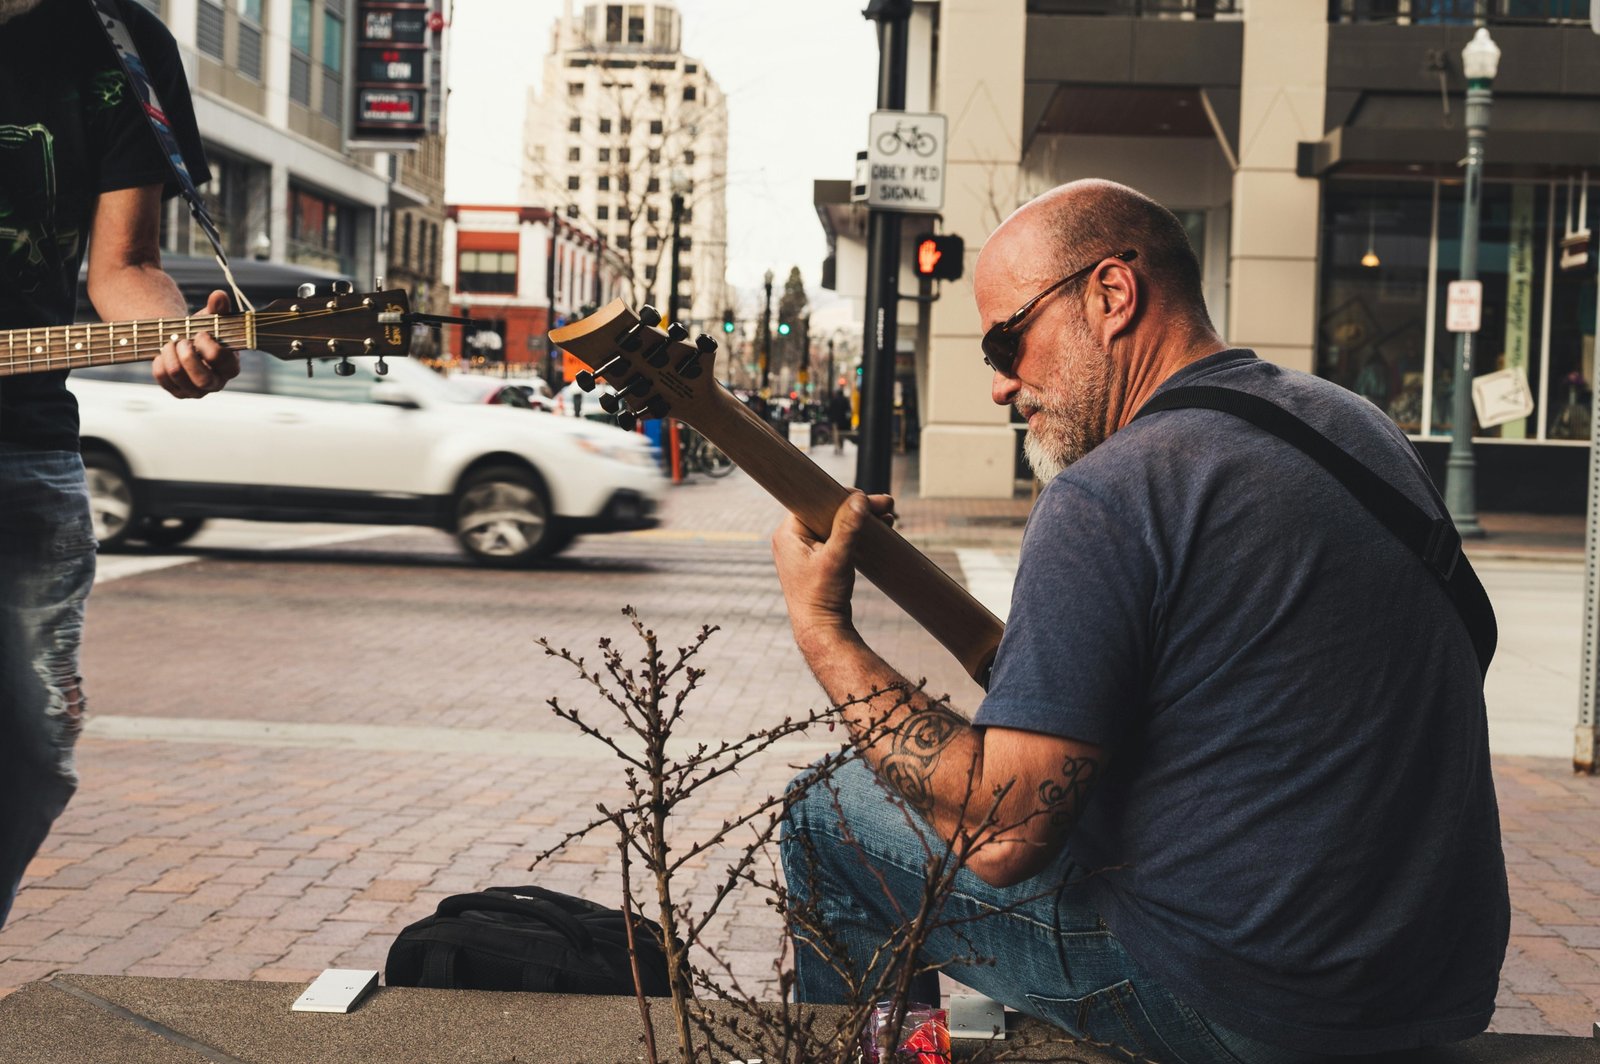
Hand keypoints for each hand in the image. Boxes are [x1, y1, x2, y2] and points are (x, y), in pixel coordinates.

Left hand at [152, 290, 239, 397]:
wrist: (186, 341)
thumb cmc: (204, 330)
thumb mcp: (212, 318)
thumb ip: (219, 307)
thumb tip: (219, 296)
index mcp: (231, 367)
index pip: (222, 361)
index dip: (207, 345)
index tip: (201, 333)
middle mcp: (216, 383)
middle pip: (202, 379)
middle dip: (186, 356)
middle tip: (182, 340)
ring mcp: (196, 391)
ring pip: (178, 377)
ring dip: (170, 353)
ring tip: (171, 342)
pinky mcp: (178, 392)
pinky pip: (163, 379)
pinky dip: (159, 361)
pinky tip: (164, 353)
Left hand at [771, 490, 894, 642]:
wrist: (822, 630)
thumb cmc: (822, 596)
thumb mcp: (837, 558)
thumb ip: (848, 527)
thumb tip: (860, 499)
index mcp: (788, 533)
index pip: (813, 501)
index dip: (839, 495)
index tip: (864, 496)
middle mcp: (794, 539)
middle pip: (828, 511)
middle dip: (857, 507)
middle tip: (885, 505)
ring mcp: (806, 550)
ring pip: (836, 523)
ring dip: (860, 519)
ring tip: (888, 517)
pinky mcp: (819, 560)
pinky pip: (839, 537)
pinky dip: (857, 533)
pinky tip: (879, 530)